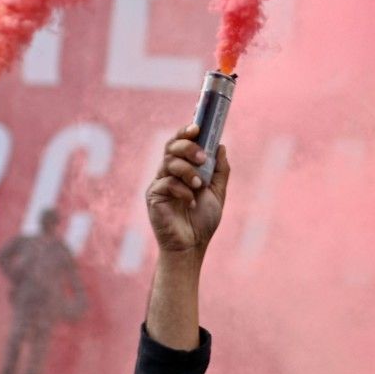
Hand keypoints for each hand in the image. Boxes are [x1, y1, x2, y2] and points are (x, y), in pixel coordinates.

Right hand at [147, 125, 229, 254]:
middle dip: (188, 147)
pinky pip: (166, 182)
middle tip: (202, 157)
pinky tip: (190, 202)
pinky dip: (182, 190)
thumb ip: (219, 170)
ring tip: (199, 184)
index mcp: (182, 169)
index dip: (186, 132)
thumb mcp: (218, 193)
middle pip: (171, 146)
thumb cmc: (203, 221)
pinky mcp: (153, 196)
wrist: (192, 246)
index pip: (179, 143)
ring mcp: (159, 183)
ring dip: (187, 170)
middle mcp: (168, 173)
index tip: (198, 127)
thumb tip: (221, 146)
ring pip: (169, 162)